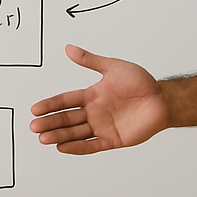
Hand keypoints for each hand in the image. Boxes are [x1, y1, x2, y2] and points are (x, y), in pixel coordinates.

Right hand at [28, 45, 169, 153]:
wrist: (162, 100)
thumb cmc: (141, 82)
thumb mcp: (113, 67)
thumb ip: (90, 60)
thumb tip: (68, 48)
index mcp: (92, 95)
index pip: (66, 101)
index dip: (50, 105)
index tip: (35, 109)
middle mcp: (94, 112)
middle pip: (67, 118)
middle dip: (50, 123)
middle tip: (34, 127)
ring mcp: (102, 126)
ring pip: (75, 133)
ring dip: (59, 136)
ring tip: (43, 138)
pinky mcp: (112, 139)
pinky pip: (92, 145)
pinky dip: (77, 147)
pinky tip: (62, 147)